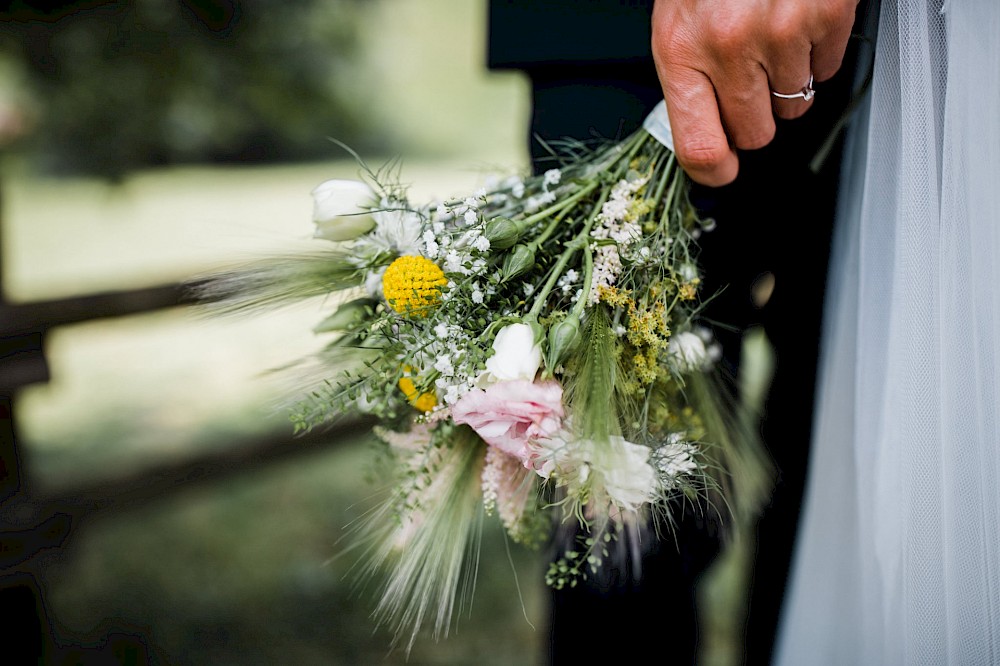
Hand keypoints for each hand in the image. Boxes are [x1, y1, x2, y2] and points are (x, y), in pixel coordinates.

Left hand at [651, 0, 858, 185]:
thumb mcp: (679, 21)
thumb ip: (689, 80)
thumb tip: (707, 142)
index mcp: (680, 49)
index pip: (698, 148)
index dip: (716, 170)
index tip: (723, 169)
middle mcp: (728, 46)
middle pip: (756, 135)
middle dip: (756, 115)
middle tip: (750, 79)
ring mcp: (780, 34)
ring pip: (796, 106)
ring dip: (788, 81)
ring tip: (772, 37)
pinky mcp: (825, 17)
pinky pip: (829, 70)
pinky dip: (817, 52)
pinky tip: (797, 21)